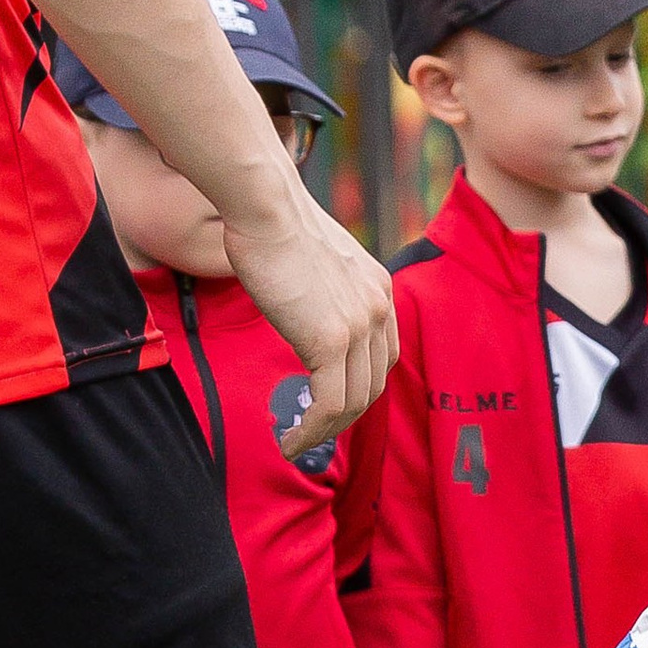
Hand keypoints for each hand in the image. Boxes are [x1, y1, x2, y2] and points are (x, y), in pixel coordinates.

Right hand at [222, 179, 397, 454]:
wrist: (264, 205)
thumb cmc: (270, 223)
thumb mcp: (314, 259)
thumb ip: (322, 288)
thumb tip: (301, 306)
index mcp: (378, 288)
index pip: (383, 357)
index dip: (359, 388)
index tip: (329, 405)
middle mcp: (379, 308)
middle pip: (373, 384)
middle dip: (344, 417)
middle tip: (311, 433)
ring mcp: (361, 326)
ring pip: (355, 402)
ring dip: (326, 433)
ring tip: (296, 443)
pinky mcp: (332, 340)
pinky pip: (331, 405)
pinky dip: (312, 431)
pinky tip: (291, 440)